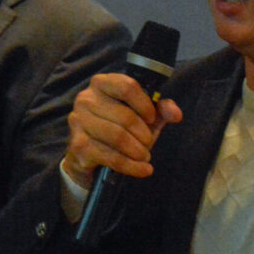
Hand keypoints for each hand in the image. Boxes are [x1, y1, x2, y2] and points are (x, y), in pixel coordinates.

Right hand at [62, 73, 182, 185]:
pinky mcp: (78, 145)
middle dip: (144, 134)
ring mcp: (78, 121)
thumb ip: (161, 109)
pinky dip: (132, 166)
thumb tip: (176, 114)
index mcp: (102, 83)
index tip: (152, 119)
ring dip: (138, 150)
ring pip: (117, 136)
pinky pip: (110, 157)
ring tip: (145, 156)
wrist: (90, 156)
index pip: (127, 87)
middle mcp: (86, 99)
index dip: (145, 105)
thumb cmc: (118, 128)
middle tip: (150, 143)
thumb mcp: (143, 116)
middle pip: (125, 116)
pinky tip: (143, 169)